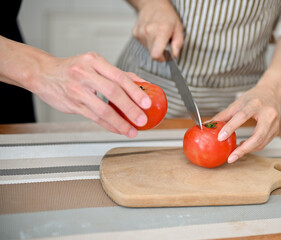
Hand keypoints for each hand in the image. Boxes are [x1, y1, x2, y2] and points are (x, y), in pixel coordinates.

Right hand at [31, 52, 151, 137]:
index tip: (147, 102)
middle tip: (143, 119)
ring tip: (132, 130)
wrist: (43, 73)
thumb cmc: (72, 69)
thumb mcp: (94, 64)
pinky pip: (94, 117)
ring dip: (120, 122)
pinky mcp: (73, 104)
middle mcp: (84, 73)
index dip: (135, 91)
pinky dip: (109, 125)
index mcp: (94, 61)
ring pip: (103, 109)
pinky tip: (118, 129)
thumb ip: (118, 74)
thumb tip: (143, 84)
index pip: (119, 76)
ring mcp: (77, 90)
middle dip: (131, 108)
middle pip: (113, 92)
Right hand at [132, 0, 183, 60]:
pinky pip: (143, 43)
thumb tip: (174, 55)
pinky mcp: (135, 33)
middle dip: (159, 52)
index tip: (166, 56)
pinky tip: (151, 33)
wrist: (152, 3)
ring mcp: (140, 32)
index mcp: (161, 31)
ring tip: (158, 36)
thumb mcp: (179, 28)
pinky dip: (148, 41)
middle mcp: (148, 32)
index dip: (162, 58)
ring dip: (154, 46)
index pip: (156, 55)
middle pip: (152, 54)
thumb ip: (178, 43)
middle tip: (164, 44)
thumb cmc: (167, 15)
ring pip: (147, 49)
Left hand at [212, 82, 280, 162]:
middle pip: (258, 136)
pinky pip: (263, 143)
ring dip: (247, 150)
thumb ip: (224, 115)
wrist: (272, 93)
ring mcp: (274, 124)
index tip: (220, 138)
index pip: (242, 116)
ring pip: (261, 143)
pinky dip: (252, 148)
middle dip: (244, 149)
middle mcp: (268, 114)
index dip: (231, 127)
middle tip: (231, 157)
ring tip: (234, 153)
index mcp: (256, 104)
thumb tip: (209, 124)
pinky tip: (243, 147)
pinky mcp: (276, 131)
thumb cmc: (254, 97)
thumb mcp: (238, 103)